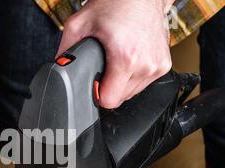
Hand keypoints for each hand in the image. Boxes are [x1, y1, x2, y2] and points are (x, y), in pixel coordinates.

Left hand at [57, 0, 172, 107]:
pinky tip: (129, 58)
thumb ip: (66, 51)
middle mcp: (146, 64)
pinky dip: (134, 75)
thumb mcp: (78, 24)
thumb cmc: (115, 3)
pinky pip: (143, 83)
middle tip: (104, 65)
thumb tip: (60, 69)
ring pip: (132, 93)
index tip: (94, 83)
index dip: (96, 94)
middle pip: (120, 99)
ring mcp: (158, 66)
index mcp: (125, 58)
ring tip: (117, 60)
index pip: (108, 100)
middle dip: (108, 87)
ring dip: (121, 82)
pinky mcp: (164, 65)